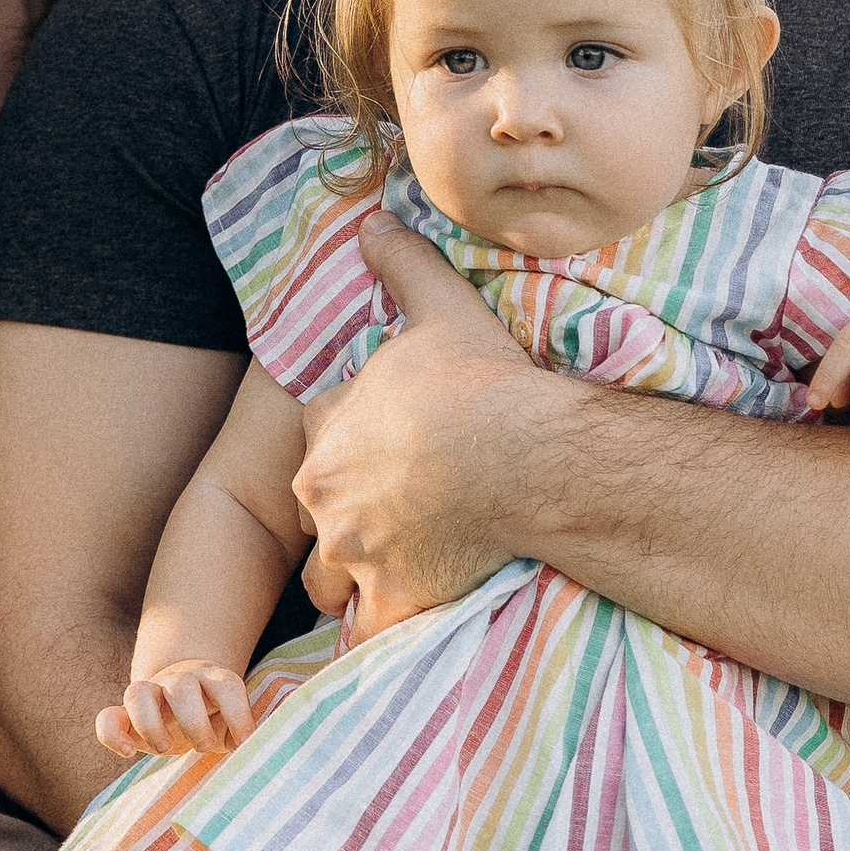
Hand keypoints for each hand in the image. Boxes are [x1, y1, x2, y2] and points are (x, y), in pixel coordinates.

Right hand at [96, 662, 255, 760]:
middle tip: (202, 746)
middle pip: (182, 687)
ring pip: (138, 692)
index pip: (227, 686)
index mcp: (212, 680)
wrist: (181, 703)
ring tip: (164, 749)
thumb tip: (249, 749)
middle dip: (194, 721)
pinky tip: (128, 753)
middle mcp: (179, 681)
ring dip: (150, 724)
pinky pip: (107, 717)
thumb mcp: (229, 724)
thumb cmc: (212, 718)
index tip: (243, 743)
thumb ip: (239, 733)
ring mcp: (149, 694)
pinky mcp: (125, 716)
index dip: (239, 714)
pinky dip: (112, 735)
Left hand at [293, 213, 552, 631]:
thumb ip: (400, 263)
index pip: (318, 439)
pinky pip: (372, 629)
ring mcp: (356, 554)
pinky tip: (409, 620)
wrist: (532, 456)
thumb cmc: (483, 383)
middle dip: (348, 516)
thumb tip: (370, 221)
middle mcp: (325, 498)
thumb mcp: (440, 309)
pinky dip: (384, 629)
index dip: (350, 443)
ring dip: (355, 577)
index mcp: (324, 432)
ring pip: (331, 579)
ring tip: (397, 570)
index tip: (390, 449)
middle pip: (319, 515)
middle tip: (401, 513)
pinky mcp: (393, 598)